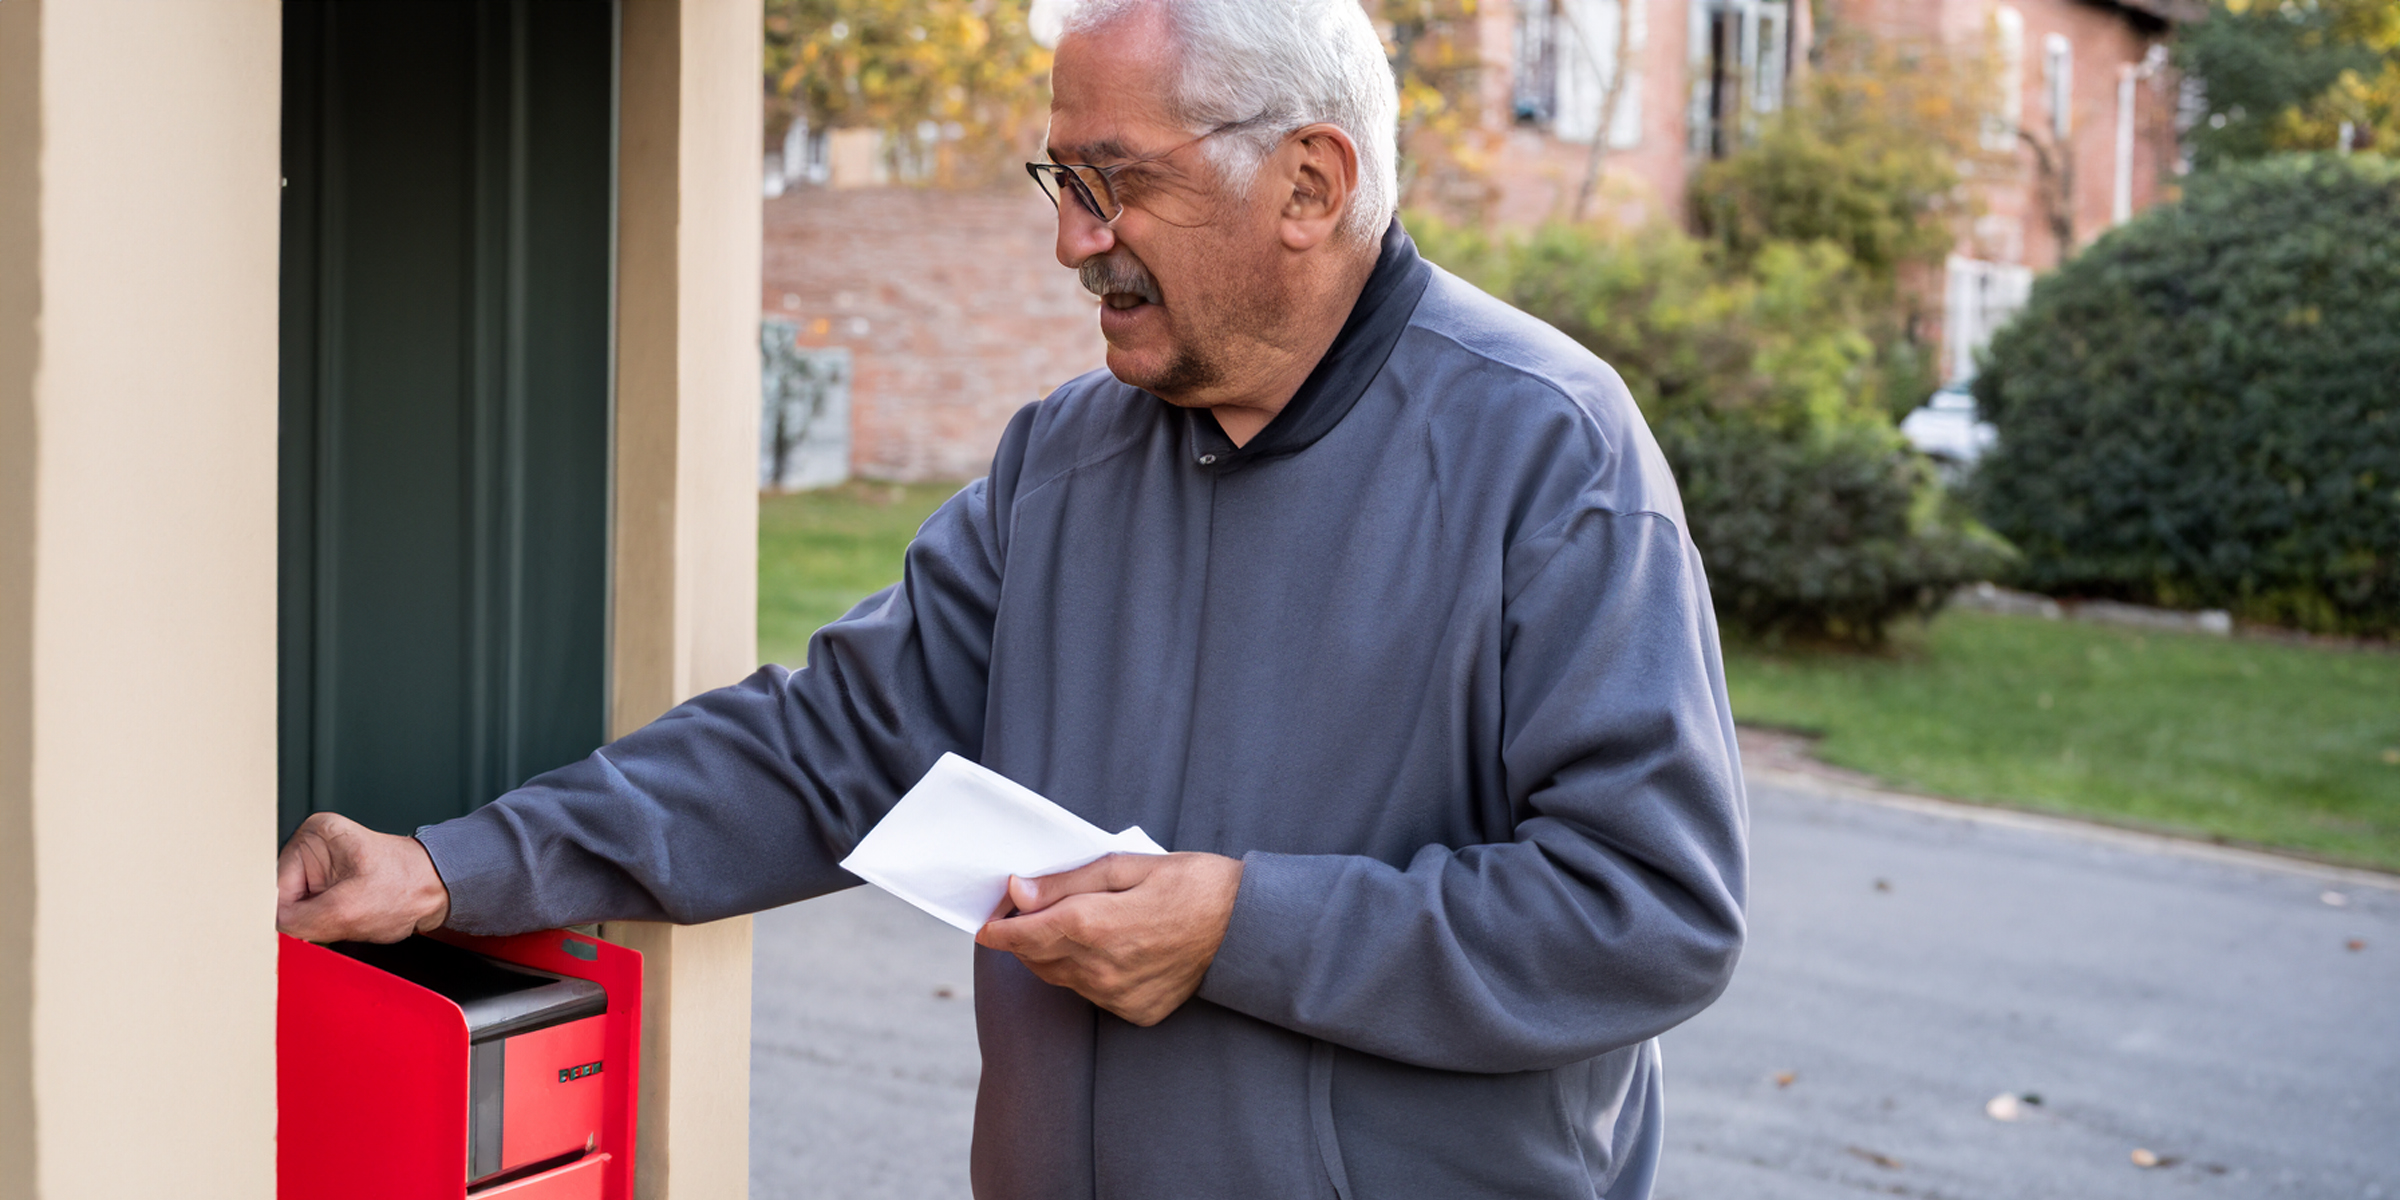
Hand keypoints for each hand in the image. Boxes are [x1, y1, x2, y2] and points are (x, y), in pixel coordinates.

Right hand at [276, 812, 451, 942]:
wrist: (439, 891)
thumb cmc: (409, 886)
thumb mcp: (348, 910)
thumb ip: (299, 922)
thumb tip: (270, 930)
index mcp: (314, 834)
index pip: (274, 888)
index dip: (290, 916)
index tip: (306, 929)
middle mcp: (311, 847)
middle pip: (285, 900)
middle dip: (308, 920)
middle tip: (338, 921)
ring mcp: (319, 866)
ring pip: (298, 912)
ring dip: (319, 925)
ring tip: (350, 916)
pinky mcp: (327, 884)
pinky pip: (312, 915)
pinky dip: (328, 926)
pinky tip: (350, 919)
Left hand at [974, 852, 1243, 1025]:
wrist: (1247, 929)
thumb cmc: (1192, 884)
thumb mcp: (1127, 865)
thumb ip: (1067, 882)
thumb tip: (1018, 892)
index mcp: (1094, 925)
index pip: (1024, 935)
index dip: (998, 930)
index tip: (985, 925)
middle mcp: (1100, 969)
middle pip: (1036, 959)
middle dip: (1023, 938)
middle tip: (1026, 913)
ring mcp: (1118, 996)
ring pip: (1061, 978)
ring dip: (1052, 955)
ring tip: (1070, 926)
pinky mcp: (1135, 1011)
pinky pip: (1092, 994)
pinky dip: (1086, 973)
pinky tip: (1106, 949)